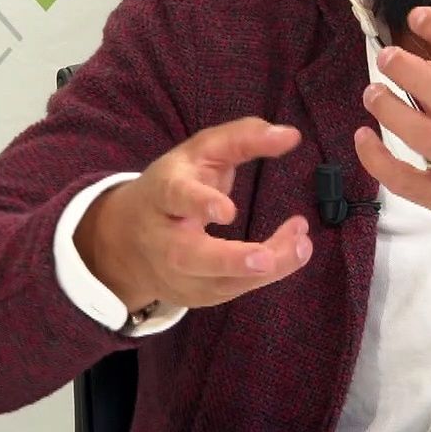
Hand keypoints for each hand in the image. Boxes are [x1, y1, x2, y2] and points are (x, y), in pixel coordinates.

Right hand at [76, 117, 312, 315]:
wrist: (128, 237)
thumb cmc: (177, 184)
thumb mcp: (202, 152)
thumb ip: (244, 138)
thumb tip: (292, 136)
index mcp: (162, 193)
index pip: (175, 197)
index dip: (198, 204)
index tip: (228, 211)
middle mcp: (163, 239)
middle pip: (189, 256)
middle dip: (228, 260)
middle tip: (265, 259)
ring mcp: (176, 274)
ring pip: (217, 281)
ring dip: (263, 269)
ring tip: (302, 246)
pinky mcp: (195, 295)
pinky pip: (233, 290)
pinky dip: (267, 274)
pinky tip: (294, 252)